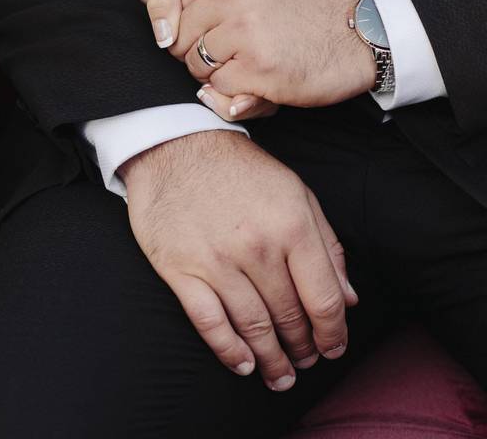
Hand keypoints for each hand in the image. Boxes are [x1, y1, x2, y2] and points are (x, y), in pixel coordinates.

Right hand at [121, 131, 357, 390]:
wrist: (176, 148)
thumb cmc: (239, 170)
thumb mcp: (296, 193)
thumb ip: (327, 245)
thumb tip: (348, 298)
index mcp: (292, 227)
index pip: (324, 299)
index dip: (334, 333)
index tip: (334, 347)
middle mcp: (257, 248)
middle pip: (290, 317)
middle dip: (303, 348)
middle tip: (305, 361)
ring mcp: (216, 261)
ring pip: (252, 326)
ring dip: (271, 359)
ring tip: (280, 375)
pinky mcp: (180, 269)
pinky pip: (208, 321)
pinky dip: (228, 350)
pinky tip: (242, 364)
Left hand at [165, 0, 375, 107]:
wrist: (365, 30)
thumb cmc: (307, 2)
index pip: (174, 3)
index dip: (188, 24)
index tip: (214, 29)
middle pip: (180, 37)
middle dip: (198, 51)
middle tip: (233, 50)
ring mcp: (247, 32)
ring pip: (196, 65)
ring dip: (217, 72)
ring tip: (250, 61)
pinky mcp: (259, 68)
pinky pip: (219, 87)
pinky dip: (236, 90)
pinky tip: (262, 76)